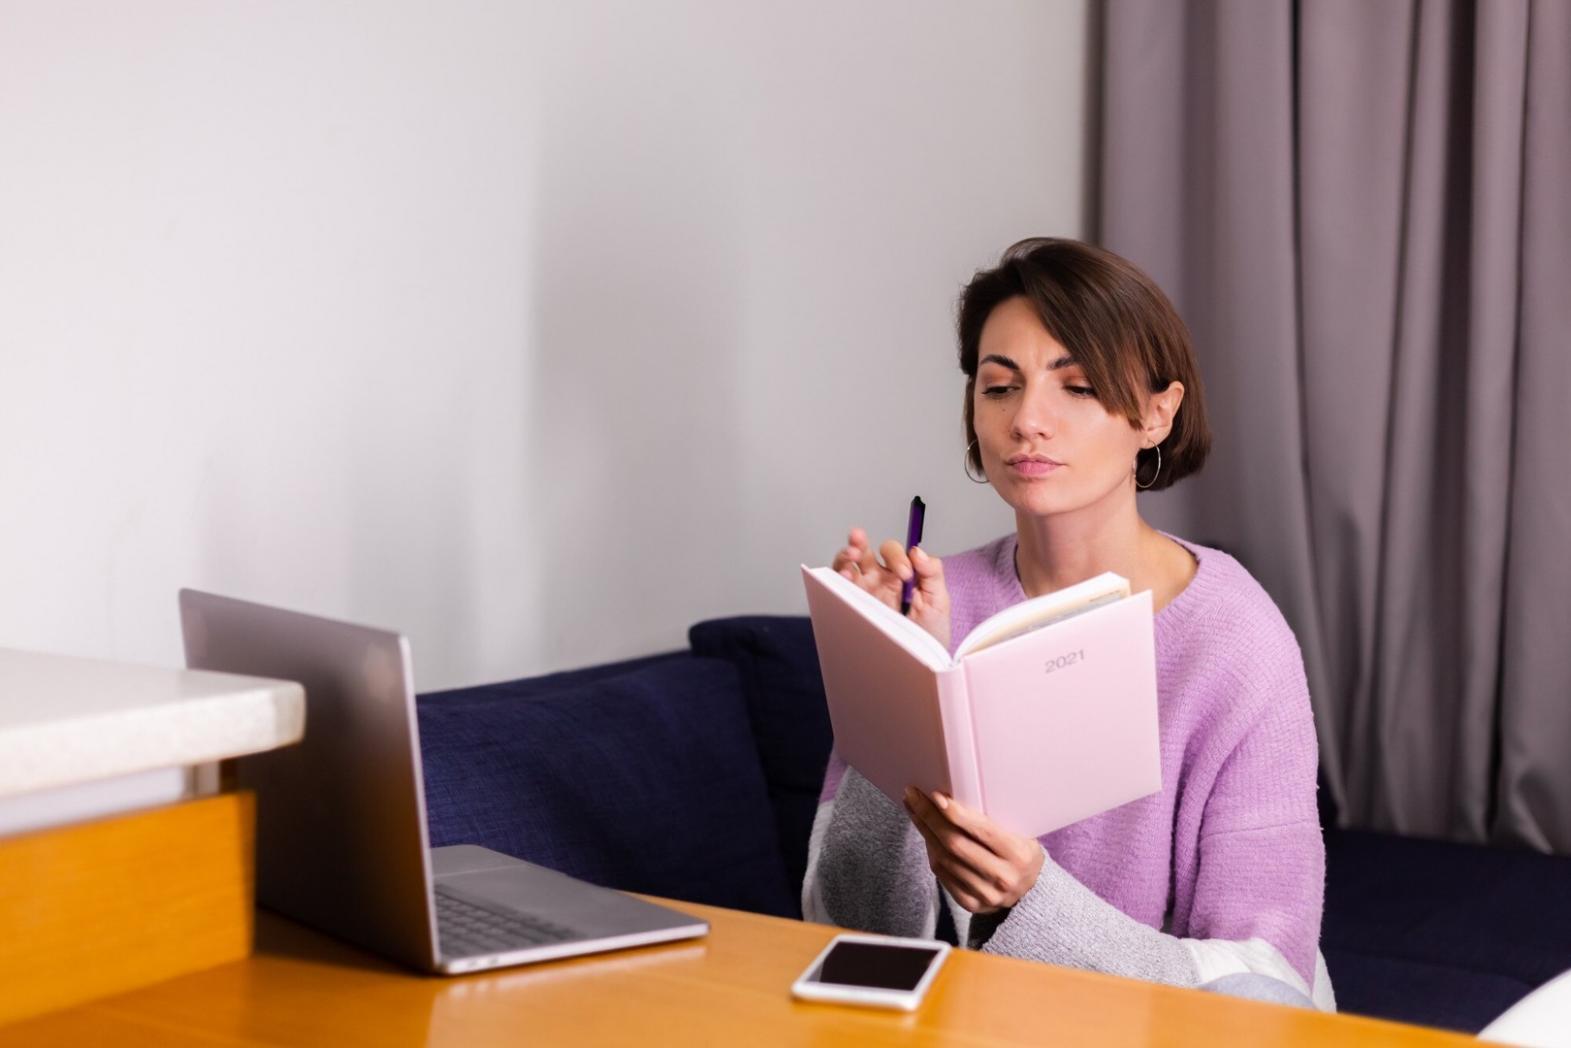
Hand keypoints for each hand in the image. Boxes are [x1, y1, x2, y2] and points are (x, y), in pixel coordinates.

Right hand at [830, 527, 950, 650]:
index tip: (906, 574)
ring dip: (845, 555)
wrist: (920, 666)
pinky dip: (838, 578)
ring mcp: (864, 594)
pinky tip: (845, 576)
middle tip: (859, 539)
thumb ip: (933, 572)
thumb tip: (917, 550)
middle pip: (865, 553)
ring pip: (848, 566)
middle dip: (859, 542)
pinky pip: (838, 588)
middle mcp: (880, 581)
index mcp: (901, 576)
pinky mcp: (852, 608)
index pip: (893, 553)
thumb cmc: (930, 636)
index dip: (898, 556)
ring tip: (851, 555)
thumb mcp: (939, 602)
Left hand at [902, 787, 1043, 913]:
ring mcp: (986, 894)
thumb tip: (953, 795)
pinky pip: (942, 874)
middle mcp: (1003, 877)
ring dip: (925, 831)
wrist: (1031, 892)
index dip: (955, 813)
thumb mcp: (1021, 833)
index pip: (981, 830)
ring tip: (914, 810)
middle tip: (913, 795)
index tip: (935, 795)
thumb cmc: (1021, 851)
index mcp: (1018, 854)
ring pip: (944, 859)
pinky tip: (926, 834)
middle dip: (929, 817)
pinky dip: (931, 851)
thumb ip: (993, 820)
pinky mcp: (971, 904)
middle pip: (955, 844)